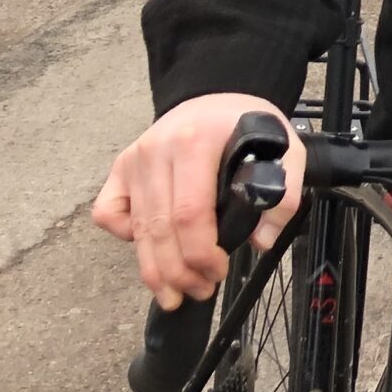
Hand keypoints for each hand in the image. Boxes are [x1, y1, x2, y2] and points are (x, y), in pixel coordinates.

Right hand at [93, 94, 306, 309]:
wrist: (216, 97)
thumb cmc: (246, 125)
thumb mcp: (283, 148)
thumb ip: (284, 192)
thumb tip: (263, 240)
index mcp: (196, 143)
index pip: (190, 212)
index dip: (201, 252)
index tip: (219, 271)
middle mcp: (157, 151)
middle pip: (160, 228)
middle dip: (179, 271)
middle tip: (201, 291)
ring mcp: (134, 160)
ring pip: (136, 229)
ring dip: (155, 270)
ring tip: (175, 294)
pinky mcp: (120, 168)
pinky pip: (108, 213)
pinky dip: (123, 236)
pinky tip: (148, 249)